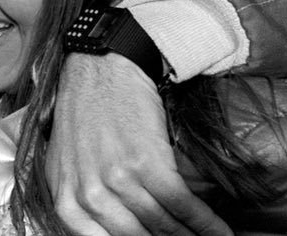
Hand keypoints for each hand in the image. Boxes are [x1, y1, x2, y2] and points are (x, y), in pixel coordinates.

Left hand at [46, 53, 232, 235]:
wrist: (101, 67)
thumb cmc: (86, 112)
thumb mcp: (68, 162)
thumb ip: (81, 200)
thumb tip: (114, 230)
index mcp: (66, 199)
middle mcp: (88, 194)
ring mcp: (116, 180)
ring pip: (163, 226)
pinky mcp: (146, 163)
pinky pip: (181, 205)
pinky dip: (206, 223)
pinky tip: (220, 231)